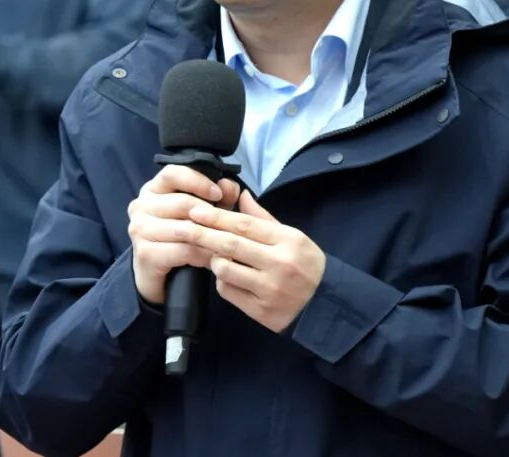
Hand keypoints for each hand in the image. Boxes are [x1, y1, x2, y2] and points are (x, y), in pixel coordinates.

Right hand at [128, 165, 241, 304]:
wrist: (159, 277)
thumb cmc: (181, 238)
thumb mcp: (201, 214)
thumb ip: (218, 197)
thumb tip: (231, 185)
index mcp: (153, 189)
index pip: (172, 173)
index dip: (198, 181)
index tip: (219, 193)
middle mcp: (141, 205)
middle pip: (182, 202)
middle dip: (211, 214)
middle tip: (231, 225)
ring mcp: (139, 229)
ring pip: (185, 229)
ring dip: (211, 237)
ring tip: (229, 243)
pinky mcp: (145, 253)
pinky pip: (183, 251)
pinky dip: (204, 255)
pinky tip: (215, 259)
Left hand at [188, 191, 325, 332]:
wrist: (325, 304)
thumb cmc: (307, 264)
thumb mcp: (293, 236)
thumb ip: (264, 218)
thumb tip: (241, 196)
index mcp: (288, 241)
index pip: (245, 225)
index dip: (217, 216)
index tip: (196, 210)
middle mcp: (279, 264)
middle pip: (231, 245)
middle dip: (203, 234)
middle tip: (183, 226)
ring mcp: (269, 289)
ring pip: (225, 269)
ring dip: (213, 260)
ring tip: (214, 255)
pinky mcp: (261, 311)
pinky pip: (228, 292)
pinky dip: (222, 281)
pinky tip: (228, 276)